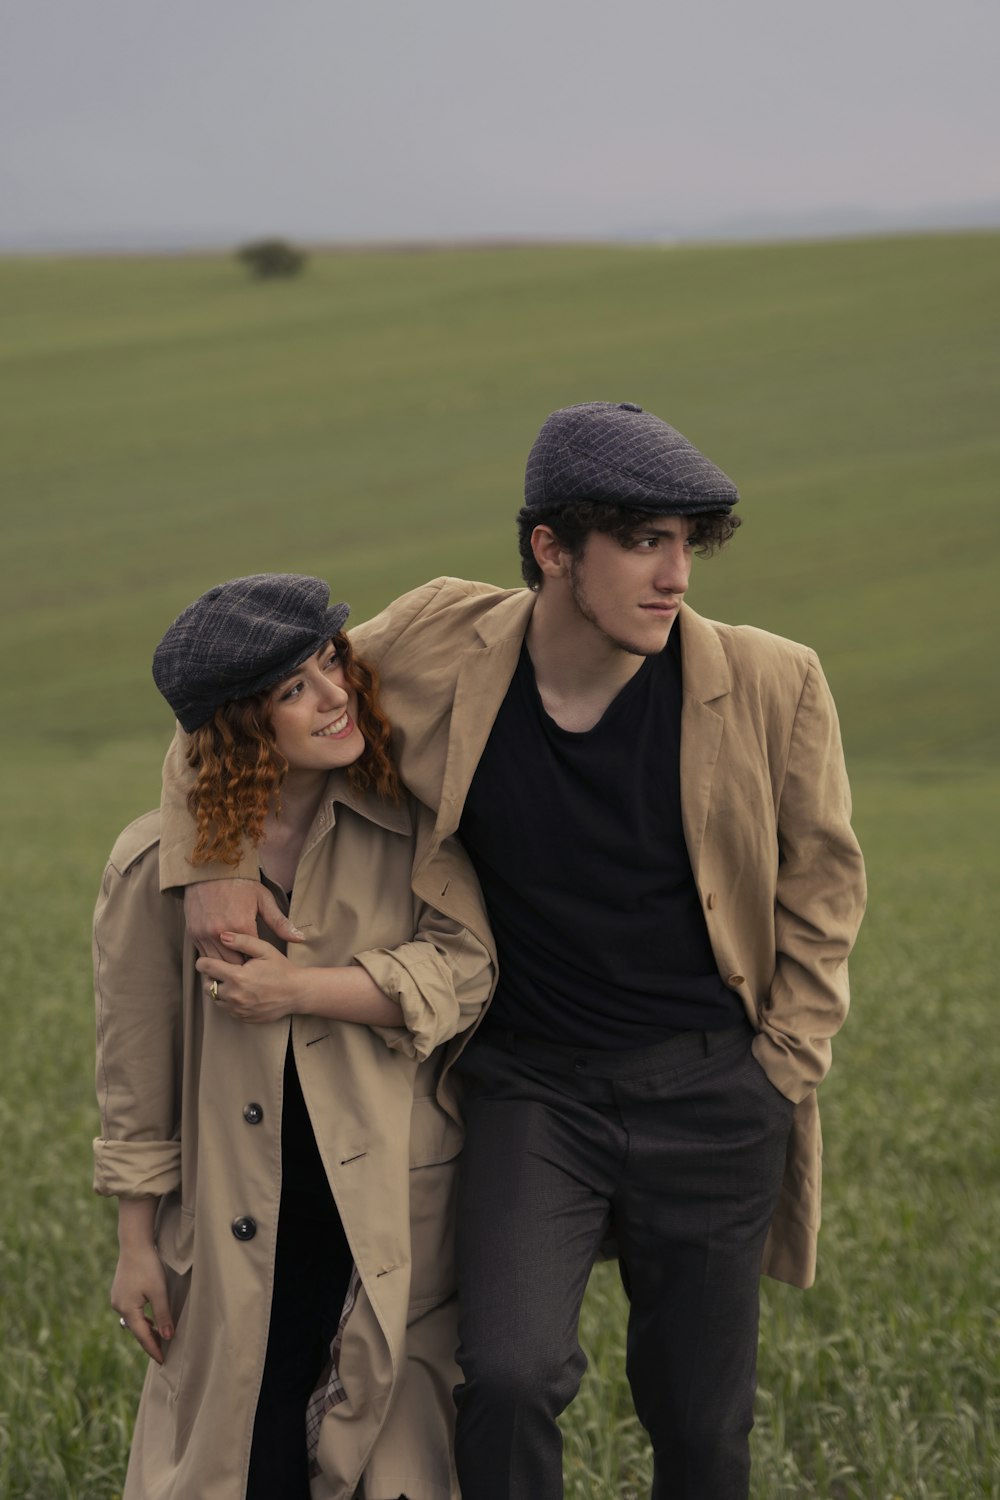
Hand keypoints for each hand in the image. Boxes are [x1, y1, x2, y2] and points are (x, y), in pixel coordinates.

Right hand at [111, 1243, 172, 1365]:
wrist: (134, 1243)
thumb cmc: (148, 1266)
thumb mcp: (159, 1291)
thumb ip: (162, 1315)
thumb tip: (167, 1337)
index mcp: (127, 1310)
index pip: (142, 1336)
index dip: (154, 1349)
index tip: (163, 1362)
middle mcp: (118, 1307)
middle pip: (136, 1330)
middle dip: (149, 1342)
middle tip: (163, 1354)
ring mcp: (117, 1299)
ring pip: (133, 1321)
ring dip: (145, 1330)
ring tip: (159, 1339)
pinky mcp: (119, 1292)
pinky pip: (131, 1312)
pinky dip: (141, 1319)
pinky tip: (149, 1320)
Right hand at [183, 879, 303, 962]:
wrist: (210, 869)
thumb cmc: (240, 884)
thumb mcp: (263, 899)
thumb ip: (280, 922)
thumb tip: (300, 938)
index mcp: (241, 925)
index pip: (251, 958)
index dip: (256, 962)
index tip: (260, 962)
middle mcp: (220, 933)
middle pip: (233, 965)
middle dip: (241, 967)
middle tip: (249, 966)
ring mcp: (204, 934)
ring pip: (216, 963)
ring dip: (225, 964)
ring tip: (235, 963)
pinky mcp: (193, 933)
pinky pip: (203, 955)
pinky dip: (213, 957)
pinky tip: (221, 954)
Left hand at [197, 932, 302, 1022]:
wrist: (297, 993)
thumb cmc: (281, 969)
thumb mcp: (265, 950)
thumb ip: (242, 941)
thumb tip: (222, 936)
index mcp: (237, 977)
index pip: (206, 968)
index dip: (203, 961)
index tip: (207, 959)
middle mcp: (234, 996)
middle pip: (206, 986)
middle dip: (210, 976)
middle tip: (222, 969)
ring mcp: (238, 1009)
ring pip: (215, 999)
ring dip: (219, 989)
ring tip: (233, 980)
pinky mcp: (242, 1018)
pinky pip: (227, 1009)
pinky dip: (229, 1000)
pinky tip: (241, 991)